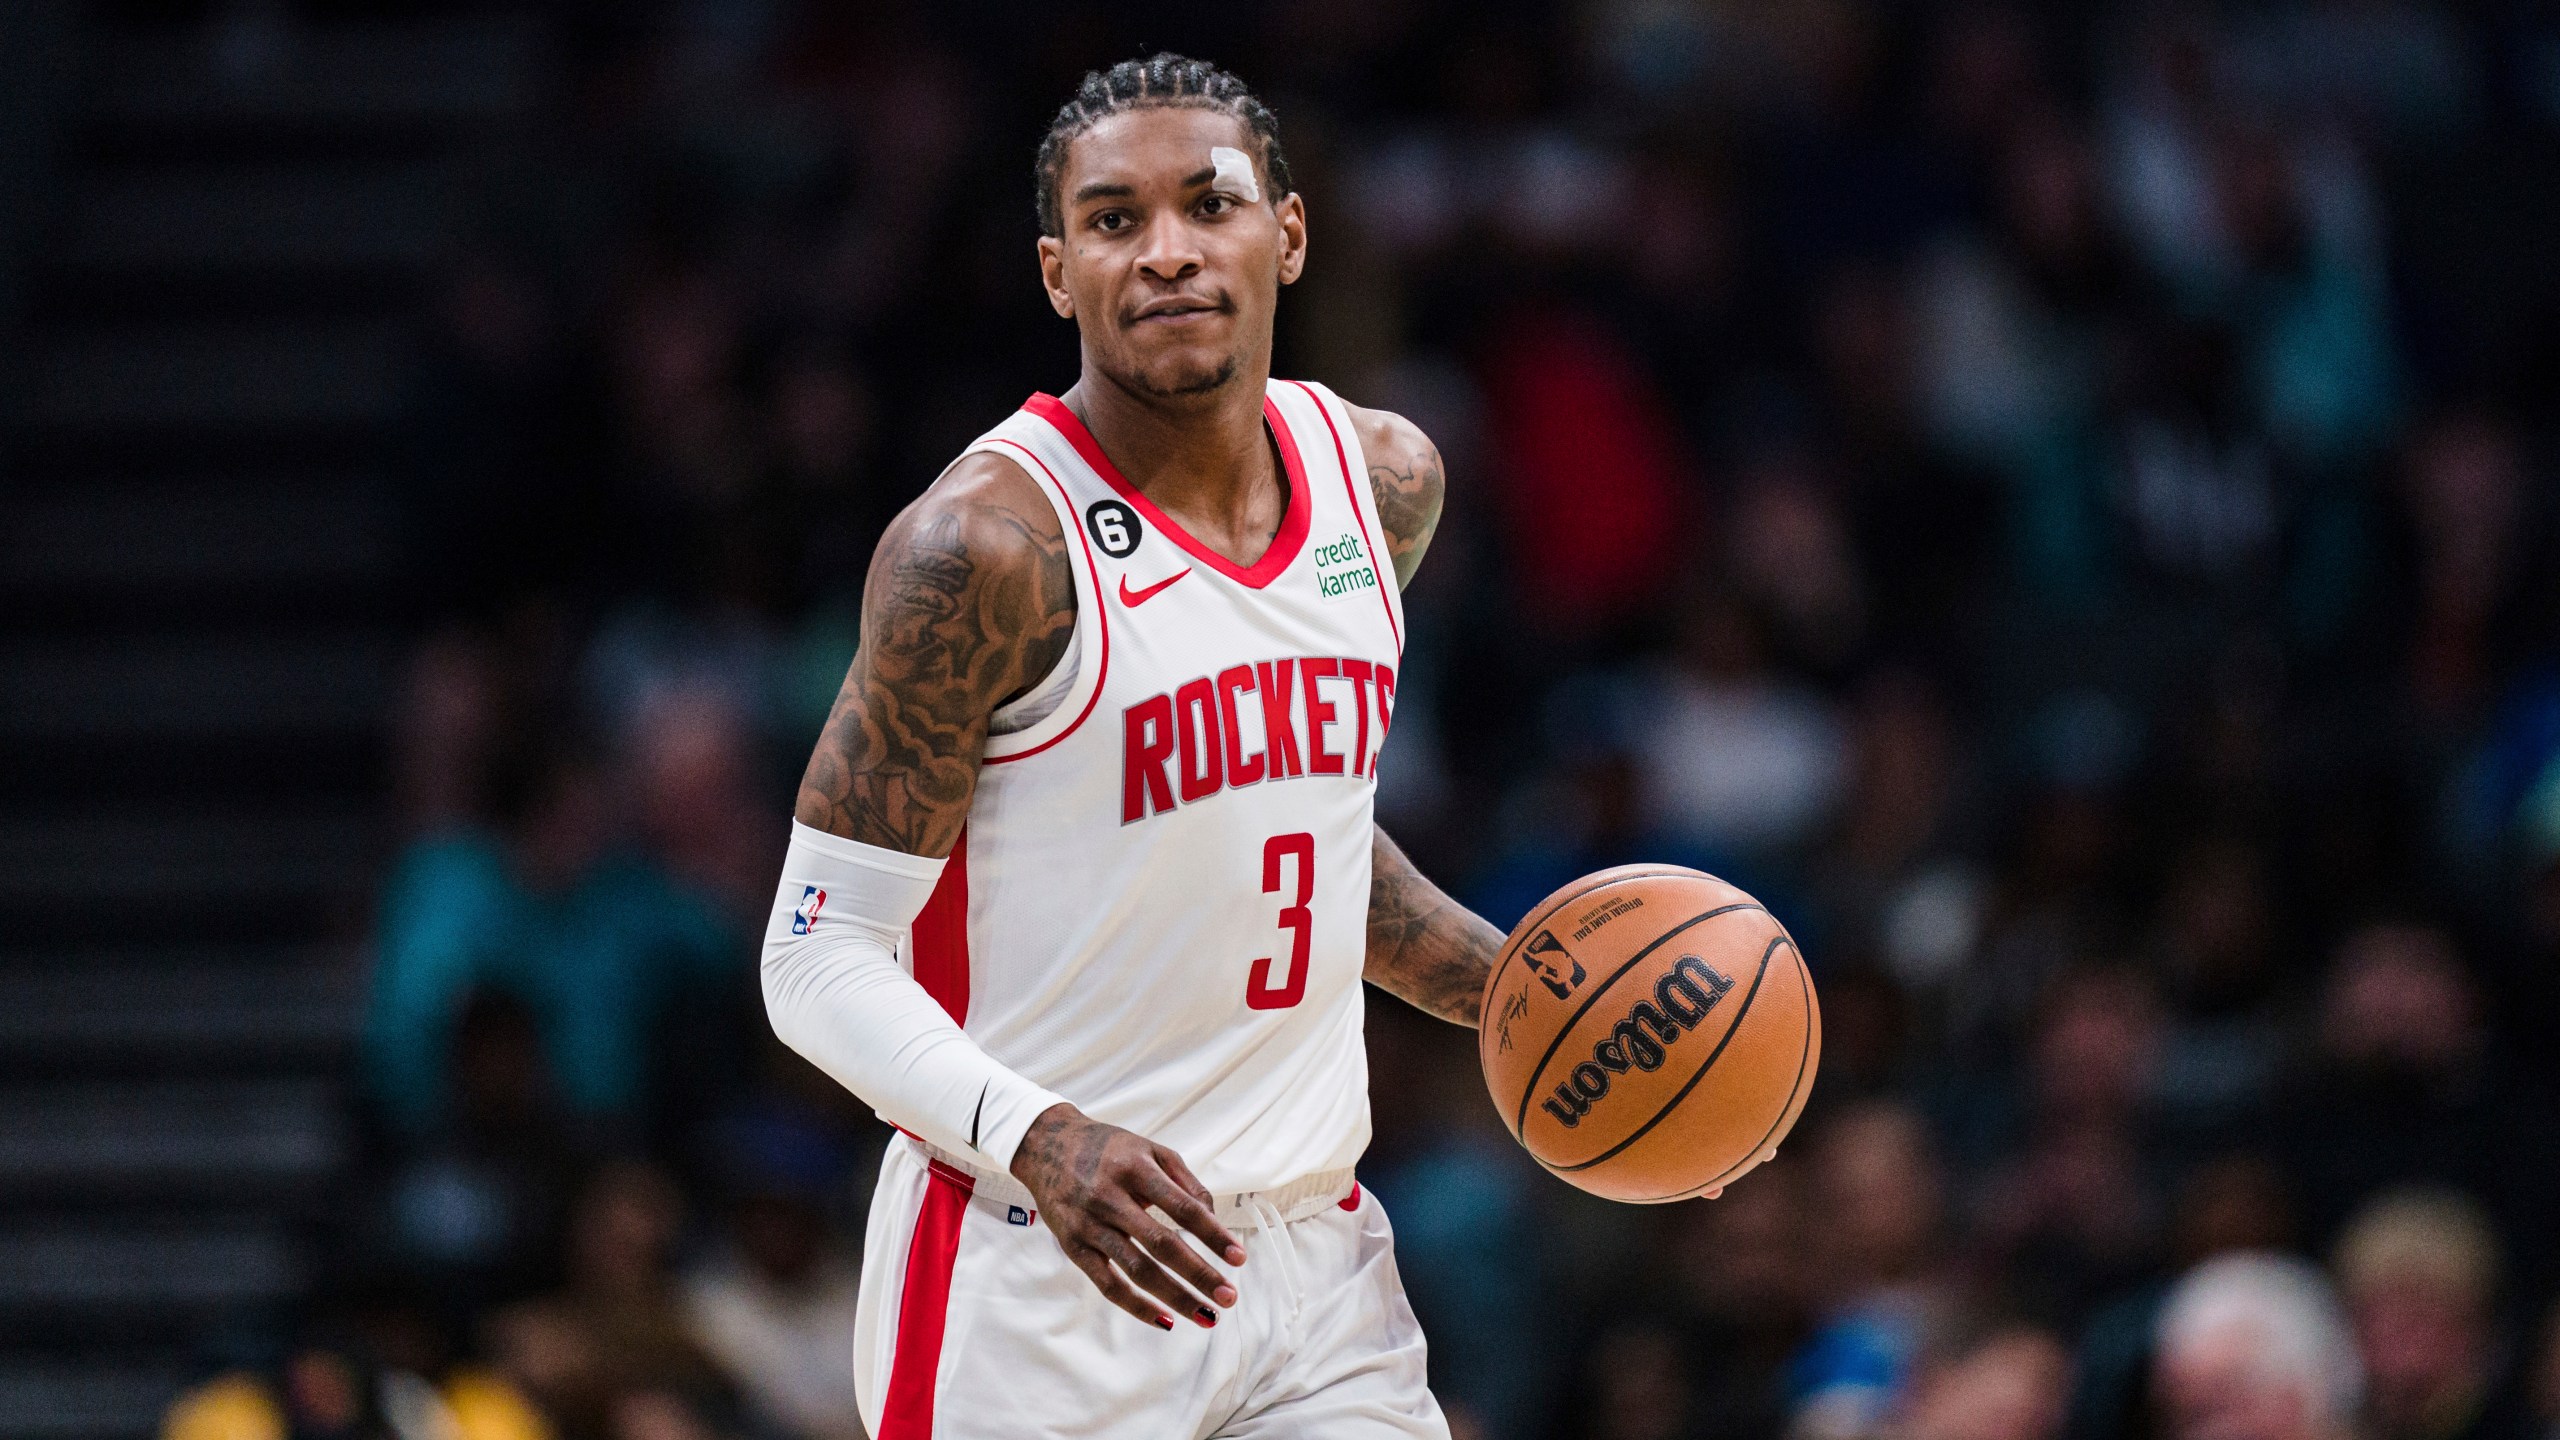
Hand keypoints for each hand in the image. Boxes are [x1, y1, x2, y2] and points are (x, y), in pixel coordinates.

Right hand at [1009, 1103, 1246, 1331]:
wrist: (1046, 1145)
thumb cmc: (1108, 1149)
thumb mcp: (1150, 1149)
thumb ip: (1185, 1181)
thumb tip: (1212, 1219)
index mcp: (1136, 1169)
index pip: (1182, 1208)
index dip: (1213, 1234)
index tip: (1238, 1257)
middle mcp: (1110, 1197)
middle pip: (1162, 1244)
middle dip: (1199, 1274)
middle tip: (1228, 1297)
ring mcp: (1090, 1225)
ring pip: (1137, 1270)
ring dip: (1175, 1297)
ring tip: (1205, 1315)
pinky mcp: (1074, 1247)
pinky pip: (1107, 1285)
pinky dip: (1137, 1306)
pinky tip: (1164, 1319)